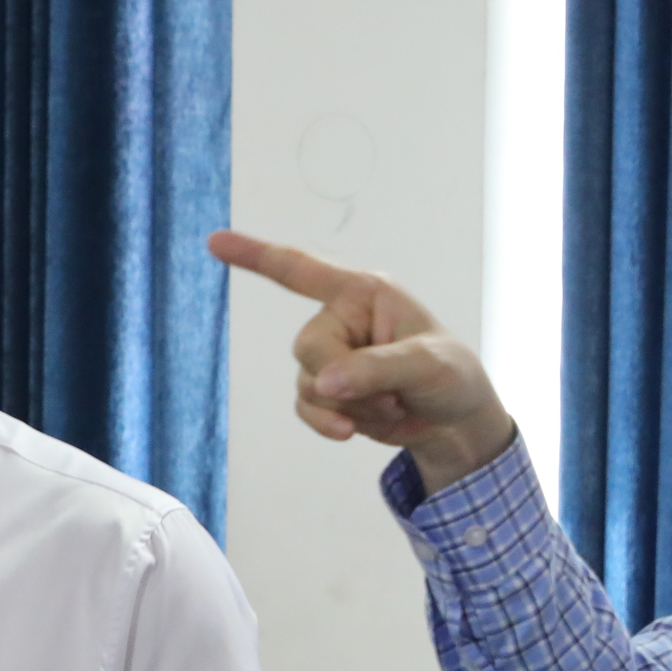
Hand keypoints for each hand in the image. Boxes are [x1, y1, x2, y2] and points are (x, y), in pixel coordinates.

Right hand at [206, 230, 516, 489]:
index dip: (257, 256)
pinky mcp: (329, 393)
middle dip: (345, 379)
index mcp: (364, 294)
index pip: (302, 271)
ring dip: (350, 406)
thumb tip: (321, 383)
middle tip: (393, 393)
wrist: (455, 422)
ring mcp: (332, 357)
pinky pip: (307, 408)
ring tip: (393, 404)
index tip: (215, 241)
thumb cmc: (451, 375)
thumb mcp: (427, 366)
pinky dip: (330, 423)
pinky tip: (356, 430)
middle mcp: (341, 320)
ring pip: (308, 384)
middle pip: (308, 347)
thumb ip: (376, 369)